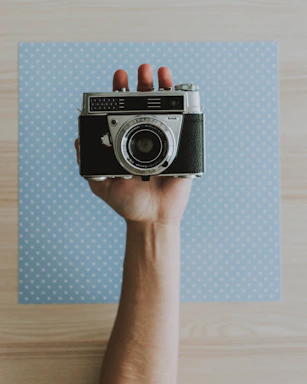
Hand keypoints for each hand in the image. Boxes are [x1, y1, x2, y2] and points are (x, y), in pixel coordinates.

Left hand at [74, 64, 191, 225]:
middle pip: (145, 104)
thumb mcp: (100, 183)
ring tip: (160, 73)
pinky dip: (185, 108)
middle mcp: (146, 138)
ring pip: (166, 109)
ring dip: (164, 88)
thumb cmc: (127, 202)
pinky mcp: (182, 149)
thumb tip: (79, 140)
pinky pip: (186, 126)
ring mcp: (165, 142)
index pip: (123, 111)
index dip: (121, 93)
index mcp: (127, 141)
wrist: (150, 217)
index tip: (119, 78)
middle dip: (143, 84)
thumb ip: (88, 162)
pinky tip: (181, 94)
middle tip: (141, 71)